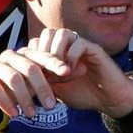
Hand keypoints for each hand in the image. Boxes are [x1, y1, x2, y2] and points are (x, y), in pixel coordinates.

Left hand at [0, 28, 132, 119]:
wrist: (110, 100)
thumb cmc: (85, 94)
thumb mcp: (57, 90)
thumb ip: (43, 81)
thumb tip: (22, 82)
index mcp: (59, 53)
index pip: (38, 43)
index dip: (33, 57)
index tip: (33, 77)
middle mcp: (69, 46)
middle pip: (47, 33)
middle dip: (42, 52)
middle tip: (44, 72)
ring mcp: (82, 46)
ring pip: (62, 34)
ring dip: (55, 52)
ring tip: (57, 71)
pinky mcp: (95, 50)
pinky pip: (79, 43)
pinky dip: (71, 56)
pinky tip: (70, 71)